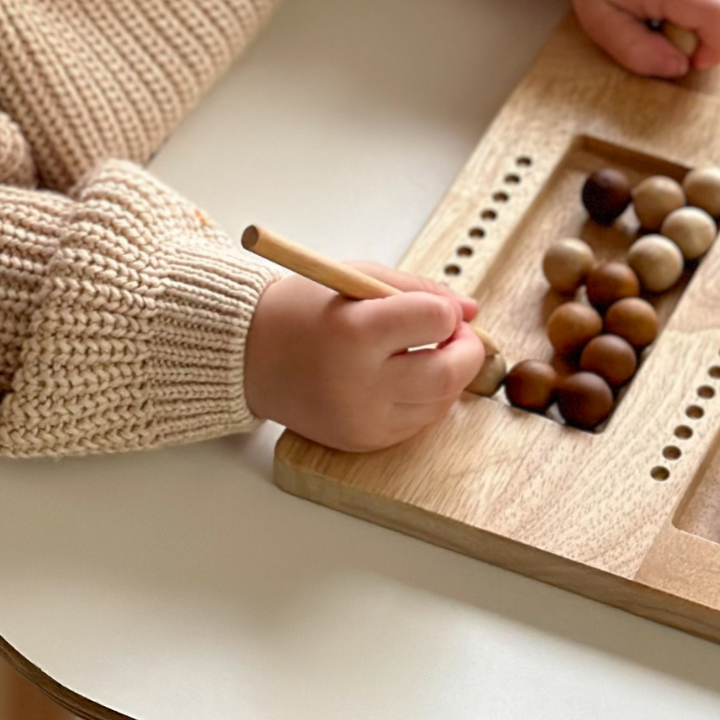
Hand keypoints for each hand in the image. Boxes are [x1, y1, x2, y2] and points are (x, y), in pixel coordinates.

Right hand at [242, 264, 484, 450]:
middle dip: (466, 350)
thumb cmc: (303, 311)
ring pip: (440, 403)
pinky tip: (404, 379)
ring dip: (448, 376)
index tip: (438, 310)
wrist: (247, 356)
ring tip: (424, 354)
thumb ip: (419, 291)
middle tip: (455, 336)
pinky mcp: (361, 441)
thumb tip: (471, 310)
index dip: (446, 312)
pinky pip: (417, 424)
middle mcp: (358, 383)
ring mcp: (360, 419)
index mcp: (354, 332)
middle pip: (448, 374)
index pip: (435, 321)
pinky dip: (424, 400)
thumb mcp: (357, 279)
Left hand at [568, 0, 719, 78]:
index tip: (691, 61)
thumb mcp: (601, 18)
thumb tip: (678, 67)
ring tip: (679, 20)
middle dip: (716, 44)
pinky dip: (718, 6)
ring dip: (718, 26)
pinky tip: (687, 2)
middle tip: (679, 42)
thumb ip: (636, 51)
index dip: (714, 50)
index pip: (719, 18)